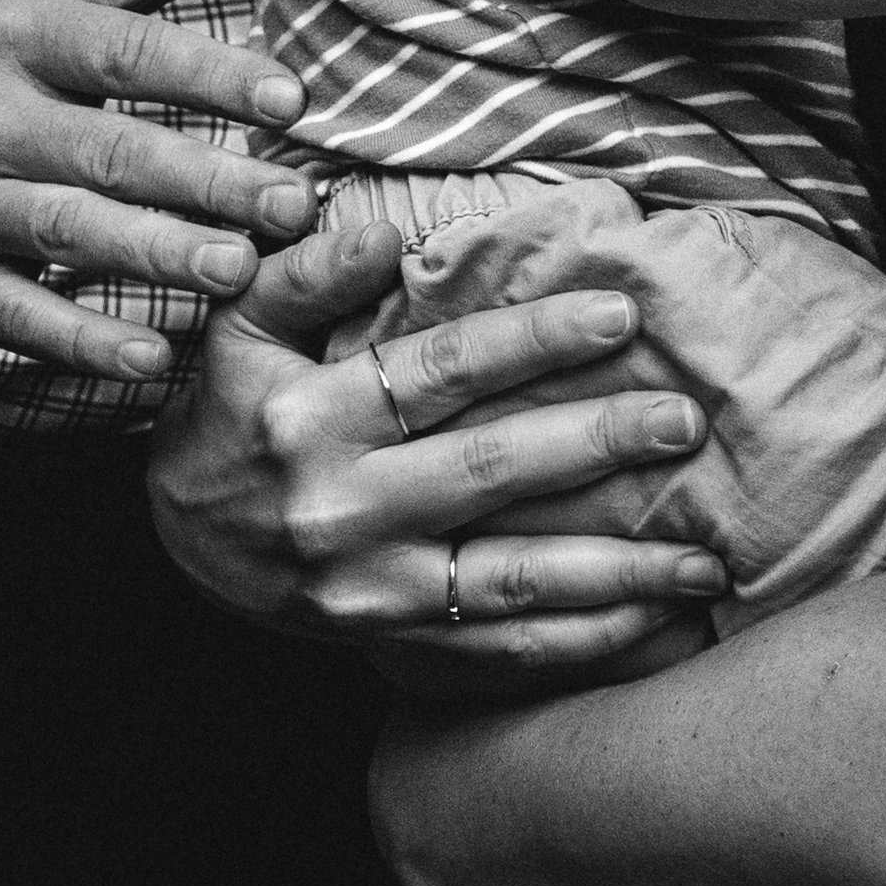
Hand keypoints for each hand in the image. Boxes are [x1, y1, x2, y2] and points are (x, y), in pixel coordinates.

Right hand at [0, 0, 315, 380]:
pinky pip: (21, 315)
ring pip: (68, 231)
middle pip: (108, 149)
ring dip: (158, 254)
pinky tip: (155, 356)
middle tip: (294, 204)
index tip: (291, 99)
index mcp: (23, 37)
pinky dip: (86, 341)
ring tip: (239, 271)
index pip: (125, 49)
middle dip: (207, 179)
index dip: (210, 72)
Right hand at [146, 221, 728, 683]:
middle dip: (599, 443)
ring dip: (619, 572)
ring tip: (707, 559)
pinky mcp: (388, 644)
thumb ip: (307, 275)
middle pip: (492, 470)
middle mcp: (343, 508)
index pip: (440, 372)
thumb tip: (384, 233)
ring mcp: (368, 589)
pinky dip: (582, 644)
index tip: (621, 315)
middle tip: (685, 421)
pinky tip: (654, 623)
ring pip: (512, 579)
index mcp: (312, 419)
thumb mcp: (238, 328)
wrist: (178, 543)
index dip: (534, 339)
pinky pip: (498, 652)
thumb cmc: (230, 410)